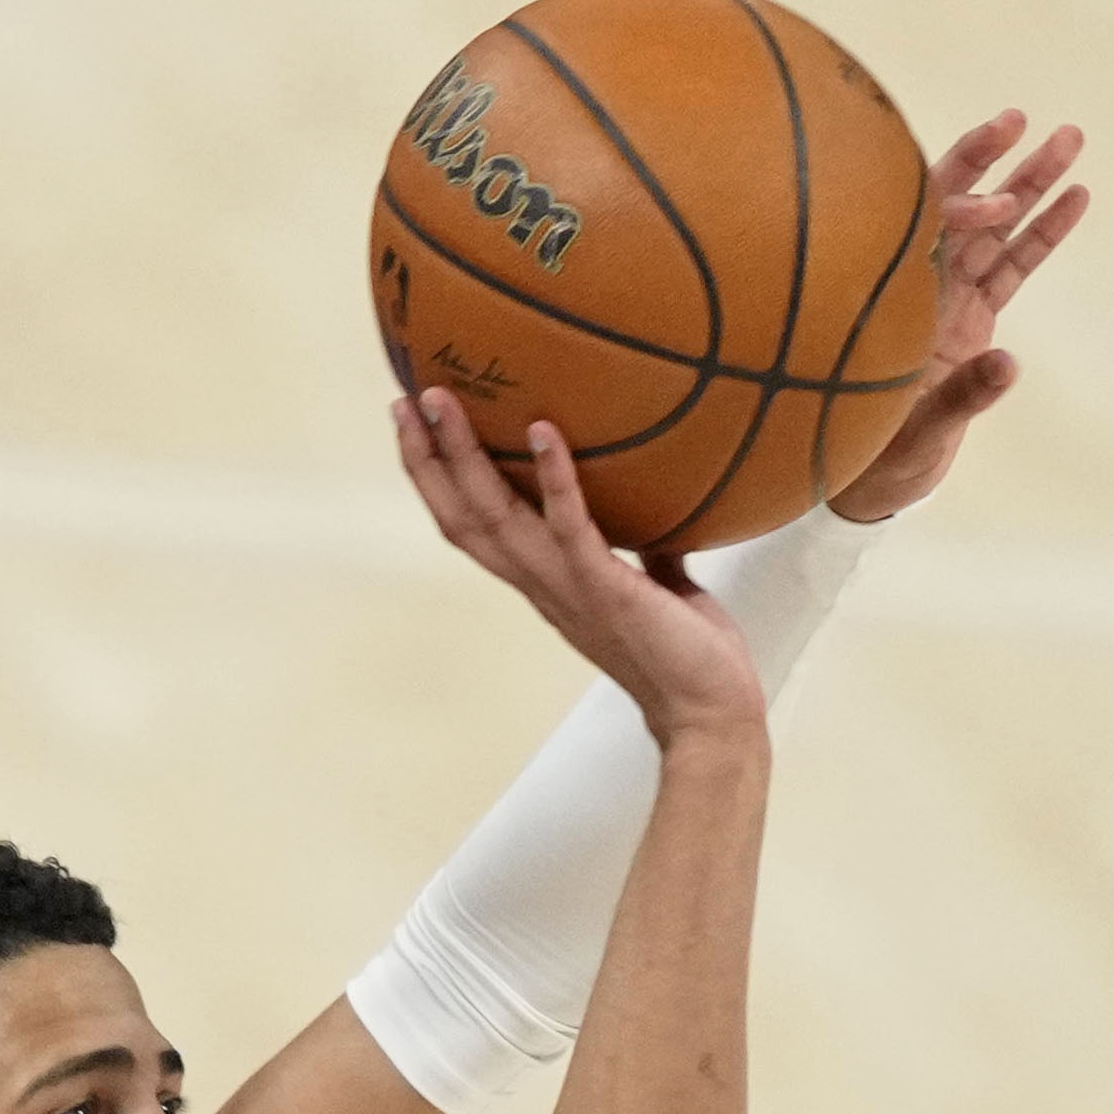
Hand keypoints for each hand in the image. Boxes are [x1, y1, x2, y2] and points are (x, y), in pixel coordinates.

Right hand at [392, 388, 769, 745]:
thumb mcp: (659, 590)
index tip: (417, 429)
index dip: (438, 481)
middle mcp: (541, 585)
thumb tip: (660, 527)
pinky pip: (570, 525)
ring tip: (442, 402)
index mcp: (545, 582)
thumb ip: (648, 556)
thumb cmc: (687, 654)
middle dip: (427, 460)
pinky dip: (554, 477)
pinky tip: (543, 430)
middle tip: (404, 401)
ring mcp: (567, 587)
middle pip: (461, 518)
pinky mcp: (605, 588)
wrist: (709, 712)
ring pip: (494, 517)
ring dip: (464, 455)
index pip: (472, 528)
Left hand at [828, 108, 1090, 520]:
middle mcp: (919, 285)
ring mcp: (948, 295)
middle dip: (990, 161)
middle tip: (1022, 119)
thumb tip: (1008, 363)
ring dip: (1030, 183)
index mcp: (892, 301)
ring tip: (1071, 138)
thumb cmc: (877, 459)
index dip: (958, 210)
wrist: (878, 482)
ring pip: (995, 226)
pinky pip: (1014, 263)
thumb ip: (961, 399)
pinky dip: (1042, 232)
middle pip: (957, 207)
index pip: (922, 233)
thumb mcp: (913, 437)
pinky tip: (1076, 196)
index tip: (998, 206)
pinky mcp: (974, 314)